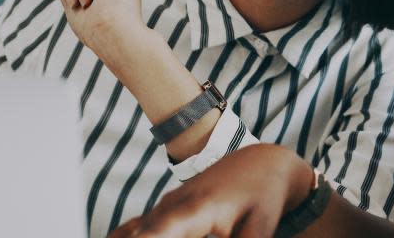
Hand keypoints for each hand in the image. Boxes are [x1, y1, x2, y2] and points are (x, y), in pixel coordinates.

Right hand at [109, 144, 315, 237]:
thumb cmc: (262, 195)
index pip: (160, 230)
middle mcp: (173, 205)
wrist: (260, 163)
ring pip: (131, 233)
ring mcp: (164, 207)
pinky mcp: (163, 213)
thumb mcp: (260, 225)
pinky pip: (133, 230)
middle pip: (139, 235)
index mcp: (197, 208)